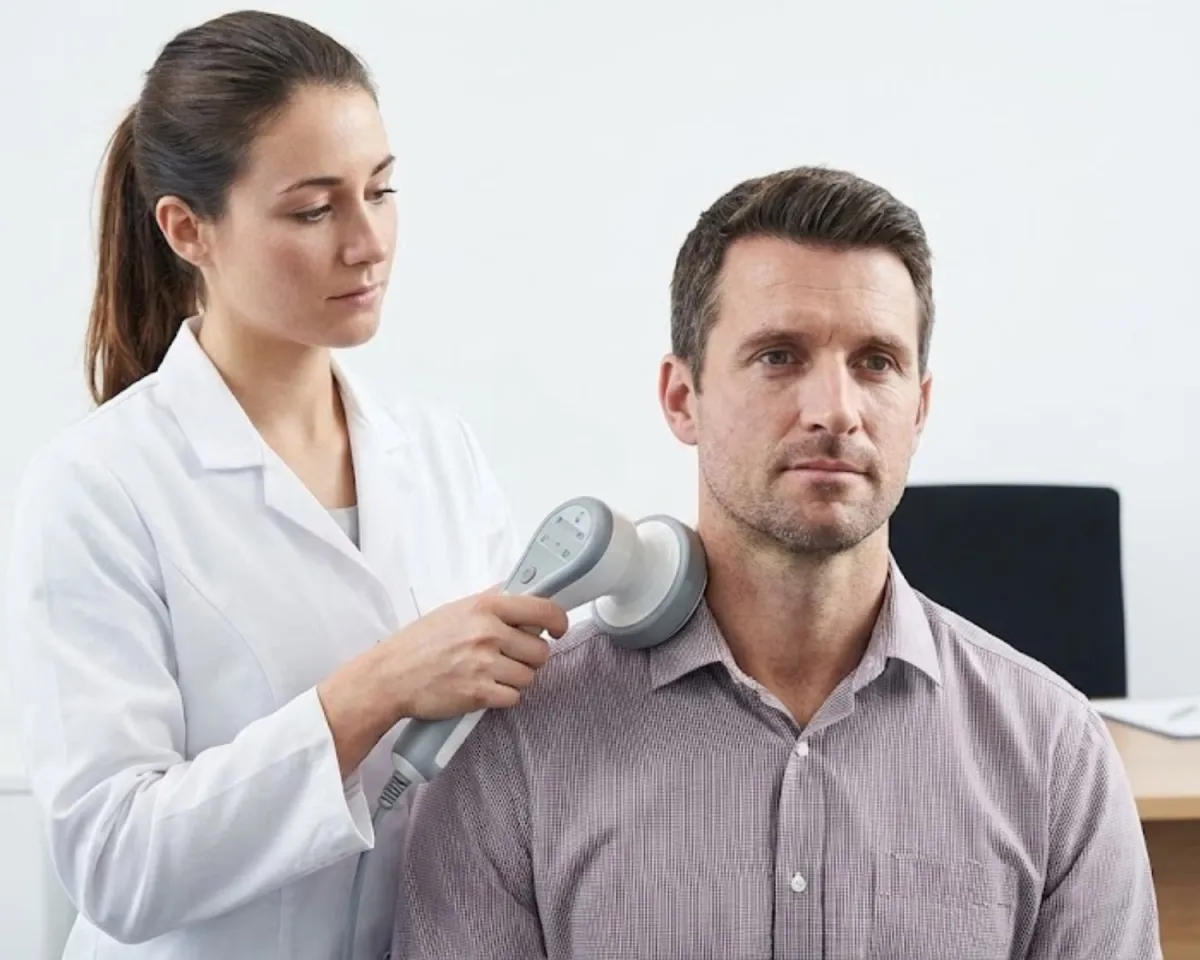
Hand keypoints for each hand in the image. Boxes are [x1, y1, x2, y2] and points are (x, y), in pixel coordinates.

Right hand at [382, 590, 567, 718]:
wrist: (390, 675)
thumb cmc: (421, 642)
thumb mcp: (456, 609)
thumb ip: (491, 602)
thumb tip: (522, 592)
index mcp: (485, 607)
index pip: (543, 610)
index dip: (559, 621)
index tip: (558, 628)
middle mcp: (488, 633)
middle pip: (540, 650)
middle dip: (530, 657)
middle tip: (510, 657)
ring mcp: (484, 664)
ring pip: (529, 676)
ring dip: (516, 678)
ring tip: (492, 674)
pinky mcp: (479, 694)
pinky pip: (513, 698)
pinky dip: (503, 697)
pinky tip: (485, 689)